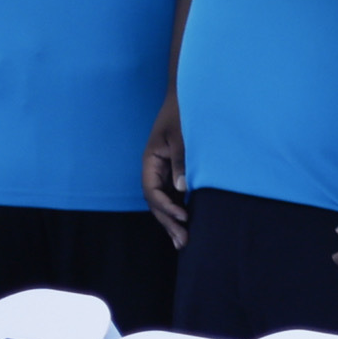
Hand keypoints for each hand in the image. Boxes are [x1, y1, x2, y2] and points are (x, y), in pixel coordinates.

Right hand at [141, 99, 190, 245]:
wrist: (187, 96)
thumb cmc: (182, 113)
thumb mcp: (181, 136)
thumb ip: (181, 161)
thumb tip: (182, 188)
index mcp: (150, 160)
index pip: (152, 191)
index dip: (166, 207)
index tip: (183, 218)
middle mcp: (154, 168)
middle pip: (156, 201)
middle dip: (168, 222)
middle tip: (183, 242)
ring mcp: (163, 171)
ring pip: (164, 200)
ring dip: (172, 220)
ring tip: (183, 241)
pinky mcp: (174, 171)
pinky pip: (172, 194)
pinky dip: (178, 208)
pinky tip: (187, 223)